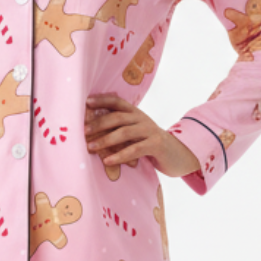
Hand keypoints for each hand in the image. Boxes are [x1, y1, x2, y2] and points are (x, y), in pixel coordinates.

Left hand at [83, 94, 201, 177]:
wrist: (177, 153)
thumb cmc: (149, 143)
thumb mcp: (135, 132)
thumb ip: (119, 128)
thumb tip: (90, 129)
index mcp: (135, 112)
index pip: (117, 101)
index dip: (102, 100)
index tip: (86, 102)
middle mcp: (142, 118)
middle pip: (117, 117)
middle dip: (99, 123)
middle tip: (83, 131)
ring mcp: (150, 130)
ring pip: (124, 132)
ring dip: (106, 140)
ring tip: (90, 147)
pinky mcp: (155, 145)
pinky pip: (134, 149)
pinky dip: (119, 155)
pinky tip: (107, 161)